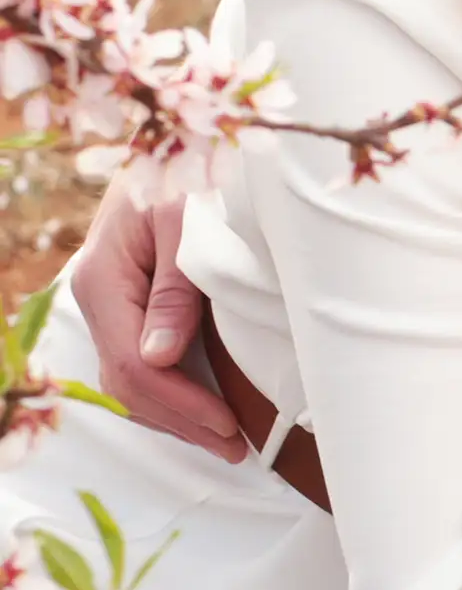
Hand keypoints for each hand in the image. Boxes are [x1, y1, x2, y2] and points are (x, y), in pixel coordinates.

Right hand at [69, 170, 245, 461]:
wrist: (176, 141)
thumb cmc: (188, 172)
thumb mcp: (187, 223)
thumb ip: (176, 289)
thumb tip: (160, 358)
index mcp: (103, 280)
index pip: (134, 364)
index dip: (180, 404)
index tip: (227, 429)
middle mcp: (97, 297)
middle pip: (127, 381)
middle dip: (180, 420)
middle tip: (234, 448)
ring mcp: (108, 302)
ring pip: (129, 376)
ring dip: (174, 412)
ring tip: (223, 438)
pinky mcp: (127, 303)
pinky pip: (138, 358)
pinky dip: (169, 389)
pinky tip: (201, 404)